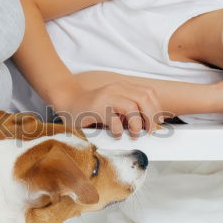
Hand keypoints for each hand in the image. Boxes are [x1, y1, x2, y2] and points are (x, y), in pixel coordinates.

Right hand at [51, 81, 169, 137]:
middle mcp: (116, 89)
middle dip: (150, 117)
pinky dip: (118, 130)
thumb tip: (147, 125)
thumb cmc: (91, 108)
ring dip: (137, 124)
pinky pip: (114, 119)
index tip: (155, 123)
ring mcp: (106, 97)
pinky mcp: (96, 107)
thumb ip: (128, 111)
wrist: (67, 101)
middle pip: (144, 99)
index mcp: (123, 87)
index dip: (156, 108)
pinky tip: (116, 134)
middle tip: (148, 131)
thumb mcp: (114, 105)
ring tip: (133, 134)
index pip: (148, 93)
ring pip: (132, 107)